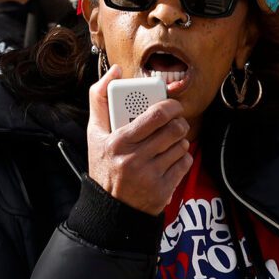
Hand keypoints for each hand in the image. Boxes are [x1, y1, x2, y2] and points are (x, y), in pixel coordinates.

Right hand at [87, 74, 193, 214]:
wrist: (111, 208)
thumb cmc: (104, 165)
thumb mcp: (94, 133)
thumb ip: (99, 99)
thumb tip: (115, 70)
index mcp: (118, 142)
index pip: (156, 115)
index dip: (171, 106)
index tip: (172, 105)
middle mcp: (134, 159)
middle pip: (174, 129)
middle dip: (180, 122)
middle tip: (176, 121)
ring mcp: (150, 176)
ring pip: (181, 145)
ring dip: (180, 140)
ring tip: (170, 141)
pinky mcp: (163, 189)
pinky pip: (184, 163)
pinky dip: (182, 158)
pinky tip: (170, 159)